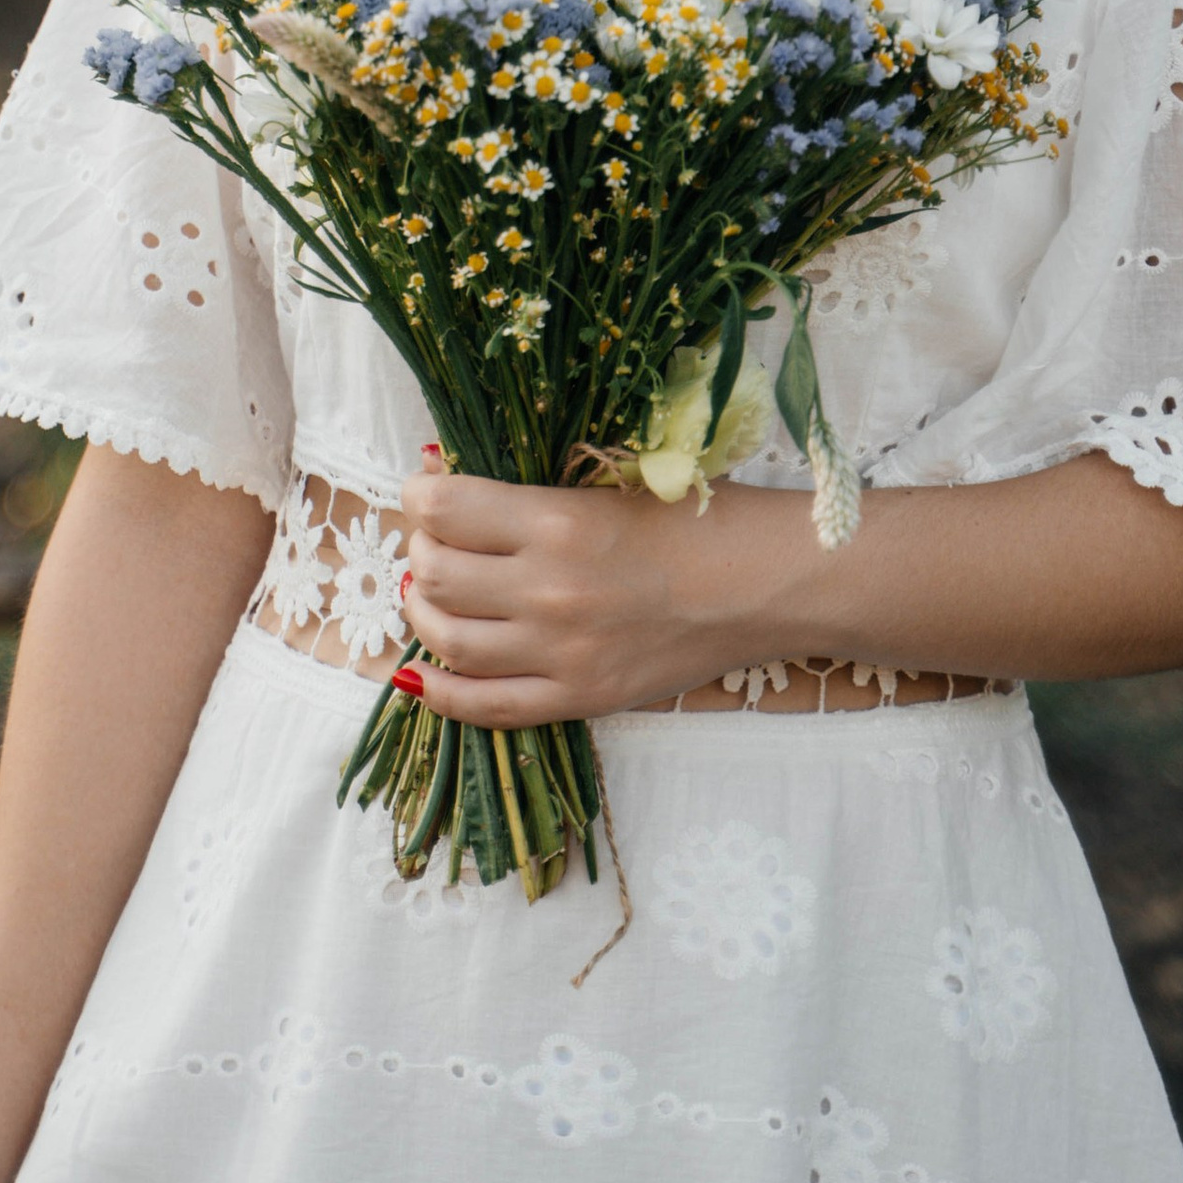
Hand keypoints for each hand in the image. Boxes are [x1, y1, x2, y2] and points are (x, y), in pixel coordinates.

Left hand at [398, 462, 807, 719]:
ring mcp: (563, 652)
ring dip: (423, 612)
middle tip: (436, 542)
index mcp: (559, 522)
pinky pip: (486, 707)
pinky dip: (442, 692)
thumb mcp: (611, 479)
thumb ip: (533, 486)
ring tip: (434, 594)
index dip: (418, 495)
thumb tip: (444, 476)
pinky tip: (425, 671)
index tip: (425, 490)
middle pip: (434, 575)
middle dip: (420, 551)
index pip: (442, 510)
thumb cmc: (695, 518)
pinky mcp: (580, 698)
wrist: (764, 585)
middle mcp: (550, 590)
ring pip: (448, 640)